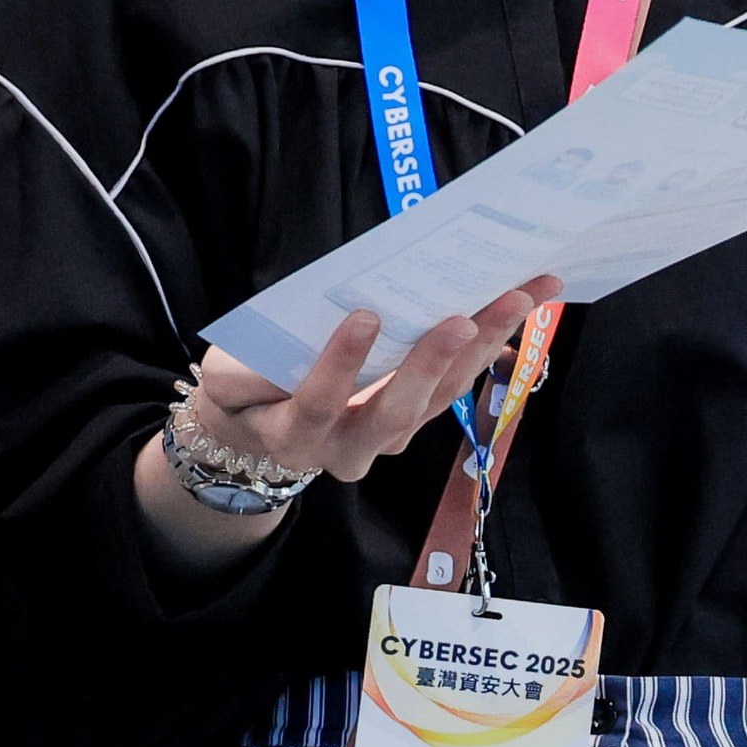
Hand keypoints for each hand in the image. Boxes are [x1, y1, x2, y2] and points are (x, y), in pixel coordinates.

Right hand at [130, 277, 564, 565]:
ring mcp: (391, 436)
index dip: (340, 365)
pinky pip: (456, 387)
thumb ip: (247, 368)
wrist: (261, 427)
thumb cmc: (244, 390)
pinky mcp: (417, 418)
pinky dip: (488, 347)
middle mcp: (351, 448)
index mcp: (296, 435)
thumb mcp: (227, 377)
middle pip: (397, 411)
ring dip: (481, 347)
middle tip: (462, 317)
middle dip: (431, 362)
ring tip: (516, 299)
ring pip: (440, 398)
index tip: (363, 316)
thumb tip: (296, 326)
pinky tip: (519, 308)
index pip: (318, 405)